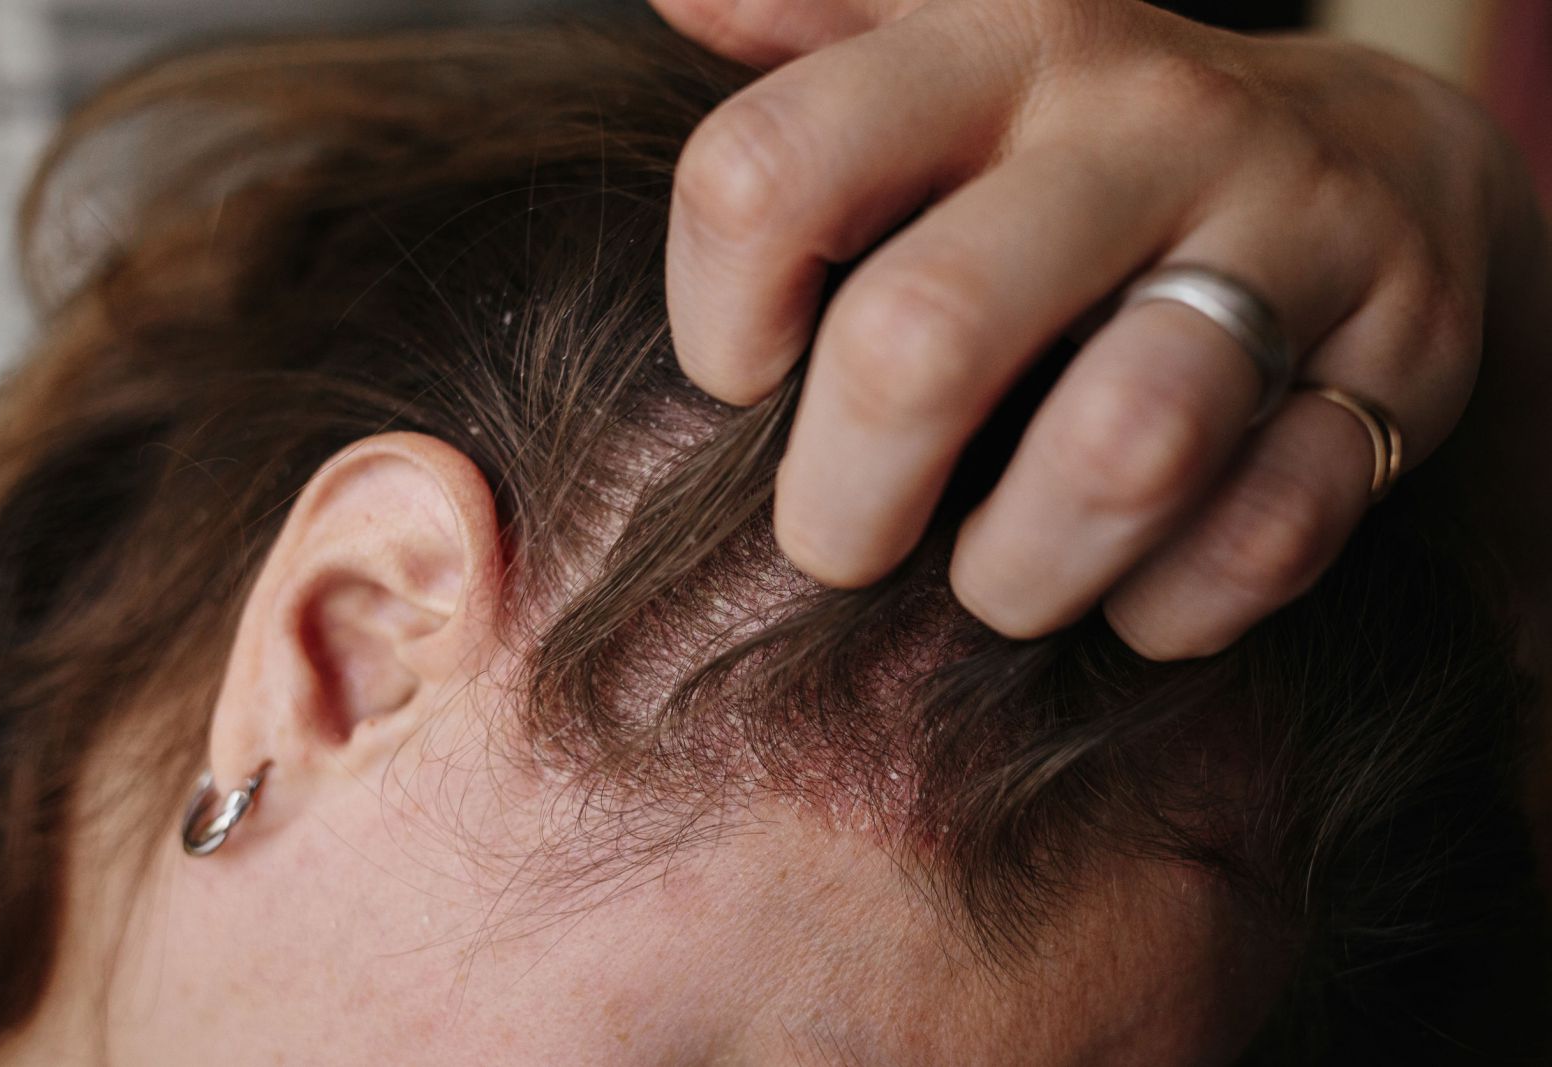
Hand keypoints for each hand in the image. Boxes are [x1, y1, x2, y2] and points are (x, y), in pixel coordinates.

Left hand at [649, 0, 1535, 658]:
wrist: (1369, 164)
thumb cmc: (1098, 145)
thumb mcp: (960, 55)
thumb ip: (821, 29)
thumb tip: (679, 2)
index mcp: (1002, 43)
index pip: (772, 170)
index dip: (719, 310)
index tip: (745, 377)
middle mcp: (1149, 124)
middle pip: (928, 334)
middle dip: (848, 500)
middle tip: (843, 542)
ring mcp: (1294, 239)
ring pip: (1125, 447)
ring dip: (1022, 568)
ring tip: (995, 579)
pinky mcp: (1399, 367)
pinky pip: (1268, 532)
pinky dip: (1173, 601)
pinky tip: (1133, 586)